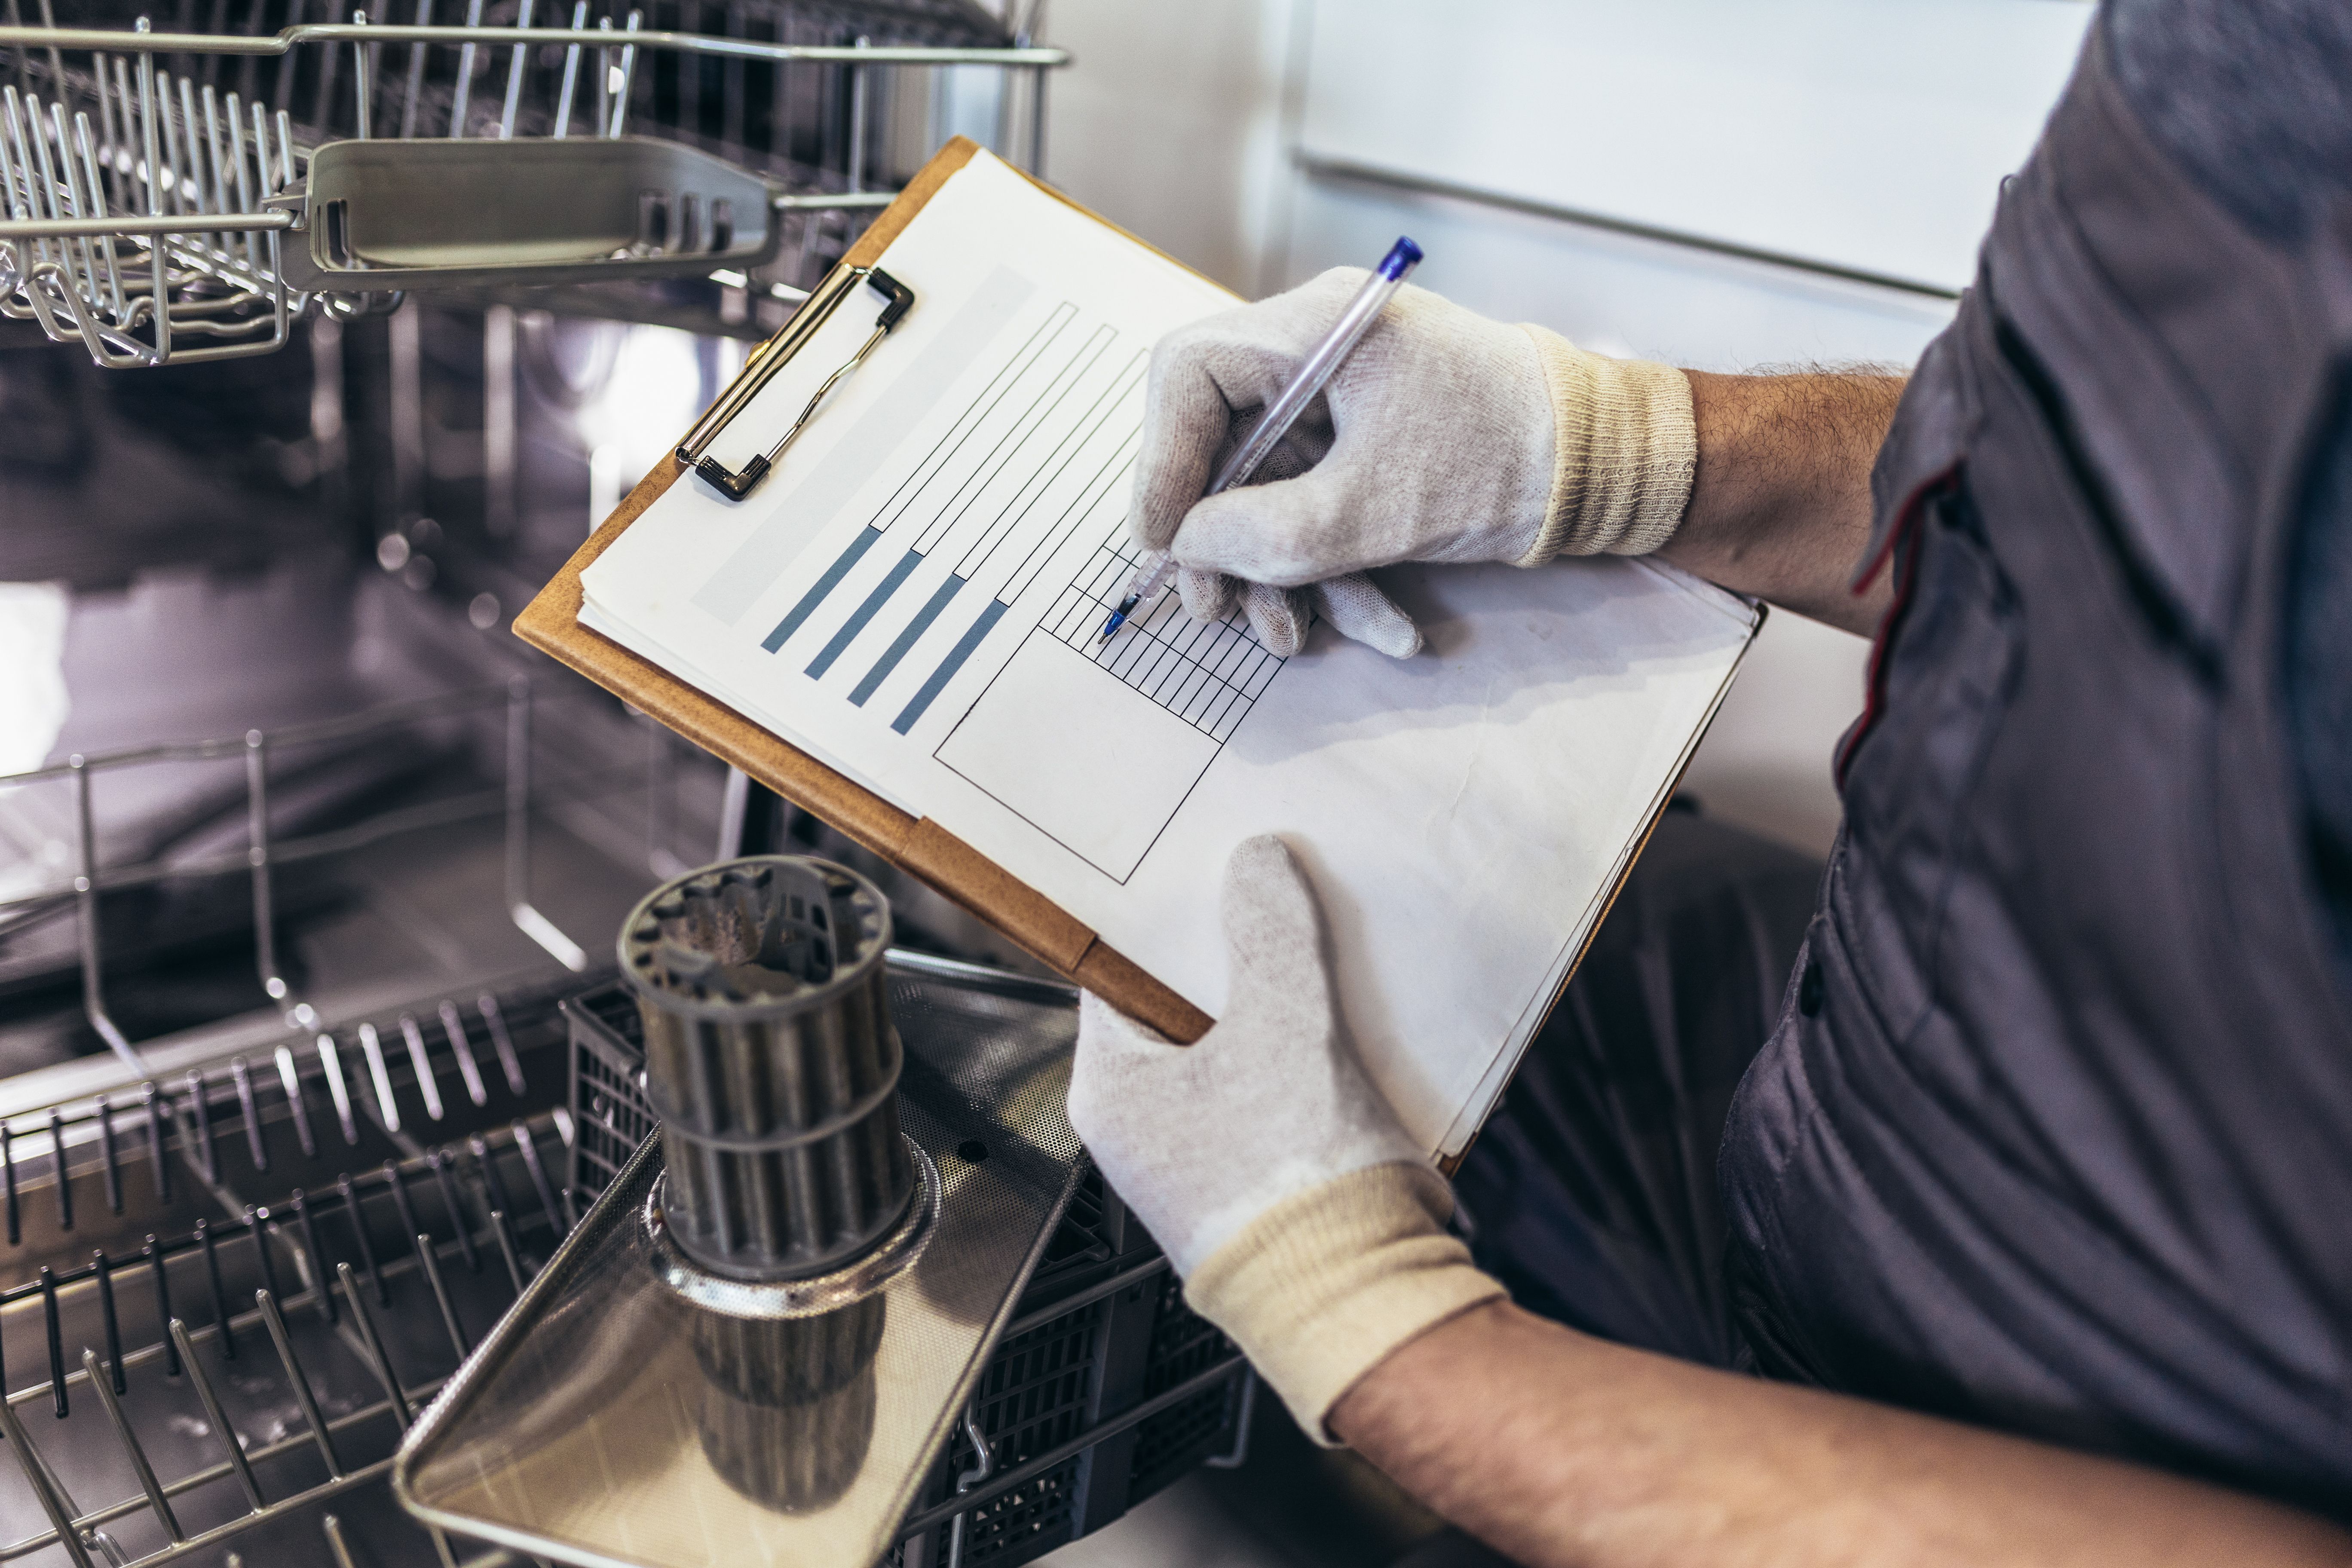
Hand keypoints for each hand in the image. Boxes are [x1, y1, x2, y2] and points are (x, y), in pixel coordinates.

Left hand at [1069, 834, 1502, 1438]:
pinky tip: (1350, 1031)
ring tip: (1321, 959)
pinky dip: (1306, 1061)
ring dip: (1280, 1010)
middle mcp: (1143, 1135)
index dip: (1166, 921)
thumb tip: (1257, 864)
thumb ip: (1269, 932)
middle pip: (1184, 1011)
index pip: (1119, 975)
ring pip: (1237, 1052)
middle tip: (1275, 906)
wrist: (1363, 1303)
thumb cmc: (1297, 1187)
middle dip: (1235, 962)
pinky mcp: (1258, 1186)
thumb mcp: (1286, 1024)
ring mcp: (1200, 1165)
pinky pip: (1274, 1097)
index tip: (1207, 875)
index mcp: (1113, 1094)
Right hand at [1130, 269, 1697, 656]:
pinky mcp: (1374, 445)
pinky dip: (1336, 570)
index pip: (1190, 374)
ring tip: (1290, 639)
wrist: (1613, 469)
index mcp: (1315, 328)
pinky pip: (1322, 505)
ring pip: (1270, 488)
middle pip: (1222, 441)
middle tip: (1215, 610)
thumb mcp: (1370, 510)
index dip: (1161, 461)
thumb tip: (1185, 548)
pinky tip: (1378, 627)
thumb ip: (1263, 533)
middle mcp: (1322, 352)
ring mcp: (1347, 400)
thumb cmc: (1509, 460)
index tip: (1163, 541)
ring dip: (1279, 574)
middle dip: (1221, 540)